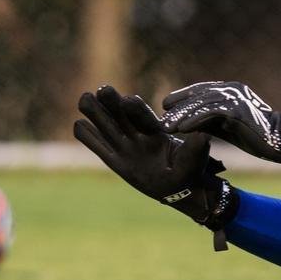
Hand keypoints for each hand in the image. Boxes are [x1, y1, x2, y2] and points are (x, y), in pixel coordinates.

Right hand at [74, 86, 236, 240]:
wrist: (181, 189)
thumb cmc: (190, 171)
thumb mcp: (195, 160)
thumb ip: (195, 148)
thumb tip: (201, 135)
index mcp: (157, 132)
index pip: (144, 117)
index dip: (136, 109)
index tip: (129, 100)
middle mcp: (138, 135)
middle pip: (121, 115)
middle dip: (113, 102)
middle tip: (103, 89)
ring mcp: (125, 146)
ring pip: (107, 125)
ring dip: (96, 112)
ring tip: (85, 98)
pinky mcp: (115, 160)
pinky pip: (97, 146)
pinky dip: (88, 135)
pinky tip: (79, 124)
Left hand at [161, 81, 280, 173]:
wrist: (280, 142)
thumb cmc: (256, 137)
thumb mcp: (227, 127)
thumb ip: (209, 121)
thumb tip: (184, 124)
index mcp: (231, 90)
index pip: (200, 91)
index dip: (182, 99)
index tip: (166, 110)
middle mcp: (232, 89)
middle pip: (197, 95)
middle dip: (177, 107)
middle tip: (161, 119)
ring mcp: (235, 97)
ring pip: (200, 103)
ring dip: (181, 115)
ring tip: (166, 127)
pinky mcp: (237, 109)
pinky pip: (209, 113)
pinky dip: (193, 121)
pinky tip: (180, 130)